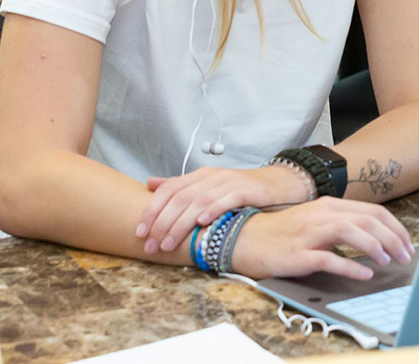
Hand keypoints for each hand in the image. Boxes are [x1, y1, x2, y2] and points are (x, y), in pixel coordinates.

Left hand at [136, 165, 312, 254]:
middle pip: (180, 198)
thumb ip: (180, 186)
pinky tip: (202, 223)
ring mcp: (230, 182)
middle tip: (150, 244)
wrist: (278, 184)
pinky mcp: (247, 190)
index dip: (152, 209)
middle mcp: (212, 176)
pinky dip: (212, 210)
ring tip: (169, 243)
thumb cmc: (241, 190)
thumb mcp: (208, 185)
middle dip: (161, 223)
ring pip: (198, 201)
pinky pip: (226, 199)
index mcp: (200, 175)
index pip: (169, 189)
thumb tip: (150, 184)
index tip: (140, 231)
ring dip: (180, 224)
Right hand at [229, 198, 414, 280]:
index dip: (395, 227)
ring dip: (375, 246)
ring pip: (351, 232)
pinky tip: (364, 273)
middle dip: (393, 238)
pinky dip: (350, 265)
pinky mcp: (298, 254)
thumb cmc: (282, 233)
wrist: (243, 238)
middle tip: (406, 255)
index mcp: (329, 206)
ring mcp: (309, 233)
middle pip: (367, 220)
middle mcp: (322, 215)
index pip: (373, 211)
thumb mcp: (315, 221)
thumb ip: (341, 225)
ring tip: (388, 260)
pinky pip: (328, 258)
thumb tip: (374, 240)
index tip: (407, 243)